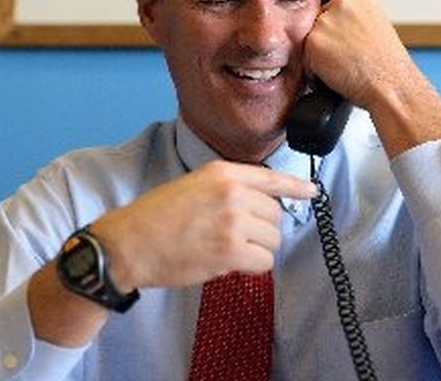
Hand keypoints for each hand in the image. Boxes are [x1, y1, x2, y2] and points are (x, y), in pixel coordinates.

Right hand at [91, 161, 315, 289]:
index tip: (312, 192)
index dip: (295, 186)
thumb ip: (227, 189)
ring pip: (273, 239)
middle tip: (231, 236)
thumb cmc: (155, 218)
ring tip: (225, 249)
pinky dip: (251, 267)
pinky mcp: (231, 251)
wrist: (129, 244)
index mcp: (222, 173)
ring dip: (256, 250)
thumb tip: (258, 205)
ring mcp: (234, 222)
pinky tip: (228, 264)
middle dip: (260, 230)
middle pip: (275, 214)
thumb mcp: (192, 186)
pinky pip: (264, 262)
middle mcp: (232, 193)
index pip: (270, 178)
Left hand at [304, 0, 440, 154]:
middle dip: (329, 40)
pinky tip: (337, 75)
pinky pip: (305, 60)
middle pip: (320, 22)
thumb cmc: (387, 66)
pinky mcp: (312, 41)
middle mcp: (341, 1)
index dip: (341, 30)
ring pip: (311, 40)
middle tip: (348, 57)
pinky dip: (316, 72)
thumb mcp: (376, 27)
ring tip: (345, 67)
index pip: (335, 7)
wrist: (391, 86)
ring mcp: (325, 20)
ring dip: (321, 56)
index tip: (352, 42)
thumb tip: (333, 27)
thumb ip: (352, 19)